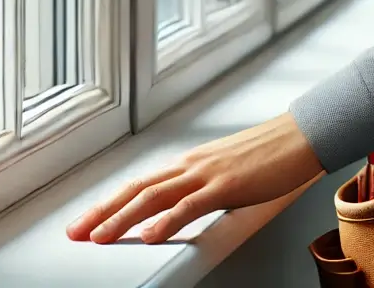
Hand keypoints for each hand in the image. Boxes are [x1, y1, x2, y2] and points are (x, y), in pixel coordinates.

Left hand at [65, 113, 324, 244]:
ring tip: (100, 238)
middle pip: (136, 188)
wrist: (298, 135)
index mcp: (189, 164)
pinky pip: (190, 205)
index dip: (109, 203)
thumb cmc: (267, 154)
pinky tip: (150, 234)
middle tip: (75, 232)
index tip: (86, 222)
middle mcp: (190, 165)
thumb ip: (203, 190)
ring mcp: (207, 173)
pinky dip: (166, 220)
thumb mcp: (226, 172)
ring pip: (154, 196)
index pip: (139, 184)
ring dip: (122, 218)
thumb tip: (183, 210)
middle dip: (102, 212)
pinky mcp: (226, 184)